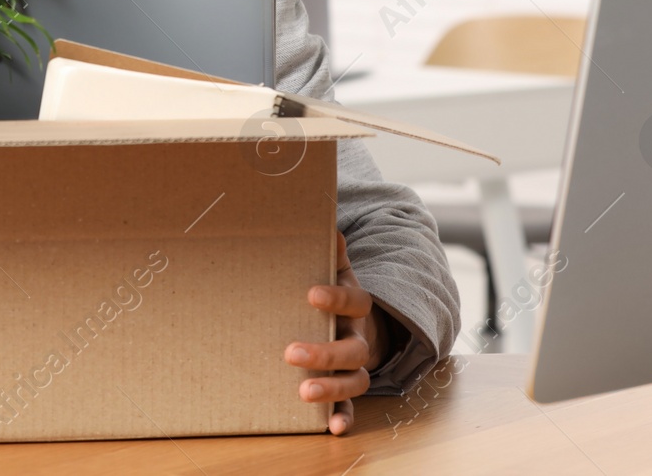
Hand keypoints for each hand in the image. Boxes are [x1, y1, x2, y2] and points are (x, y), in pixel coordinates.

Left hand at [283, 228, 388, 434]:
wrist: (356, 321)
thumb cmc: (334, 291)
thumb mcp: (335, 270)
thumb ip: (333, 252)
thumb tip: (329, 224)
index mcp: (357, 306)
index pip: (354, 301)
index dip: (335, 298)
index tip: (311, 294)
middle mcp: (360, 337)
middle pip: (353, 348)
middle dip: (324, 352)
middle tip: (291, 352)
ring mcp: (356, 365)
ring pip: (355, 380)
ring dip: (332, 388)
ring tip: (304, 391)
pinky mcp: (347, 387)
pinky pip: (351, 406)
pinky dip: (343, 417)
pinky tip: (330, 427)